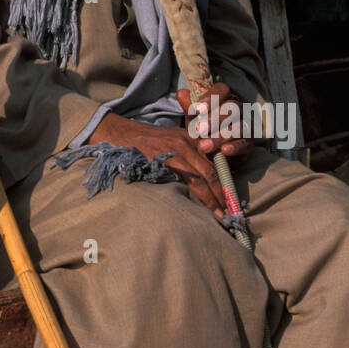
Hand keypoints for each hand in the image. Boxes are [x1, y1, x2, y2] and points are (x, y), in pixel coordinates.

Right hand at [88, 109, 226, 217]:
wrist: (118, 133)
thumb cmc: (145, 140)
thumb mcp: (171, 138)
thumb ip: (189, 152)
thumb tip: (205, 175)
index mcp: (190, 138)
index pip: (214, 162)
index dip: (224, 181)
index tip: (230, 197)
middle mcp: (185, 144)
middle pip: (209, 172)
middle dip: (221, 193)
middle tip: (230, 211)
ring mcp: (172, 153)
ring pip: (198, 179)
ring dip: (210, 198)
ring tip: (219, 214)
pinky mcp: (159, 162)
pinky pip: (179, 182)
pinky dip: (190, 196)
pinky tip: (195, 209)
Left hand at [175, 82, 255, 162]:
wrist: (211, 154)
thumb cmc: (203, 131)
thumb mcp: (193, 119)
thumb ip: (189, 107)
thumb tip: (181, 93)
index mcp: (225, 98)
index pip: (222, 89)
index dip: (211, 97)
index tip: (198, 109)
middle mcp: (239, 108)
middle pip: (232, 107)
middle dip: (214, 119)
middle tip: (199, 129)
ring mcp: (246, 125)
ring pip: (238, 127)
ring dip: (220, 137)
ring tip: (203, 146)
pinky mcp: (250, 143)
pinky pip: (246, 143)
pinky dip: (235, 147)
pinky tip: (224, 151)